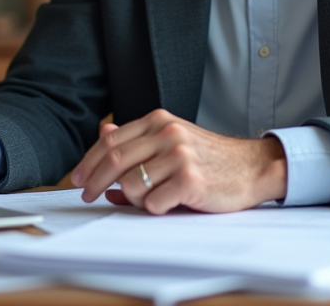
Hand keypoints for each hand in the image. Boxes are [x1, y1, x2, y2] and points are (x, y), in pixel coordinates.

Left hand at [70, 109, 286, 213]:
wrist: (252, 168)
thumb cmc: (210, 159)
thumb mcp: (172, 140)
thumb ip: (138, 139)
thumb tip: (102, 136)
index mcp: (159, 121)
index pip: (110, 140)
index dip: (88, 161)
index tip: (77, 178)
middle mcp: (167, 133)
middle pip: (113, 160)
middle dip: (93, 181)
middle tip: (86, 196)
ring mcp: (179, 155)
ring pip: (131, 185)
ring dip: (134, 199)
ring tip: (153, 198)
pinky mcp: (190, 179)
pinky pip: (153, 203)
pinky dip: (155, 209)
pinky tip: (170, 203)